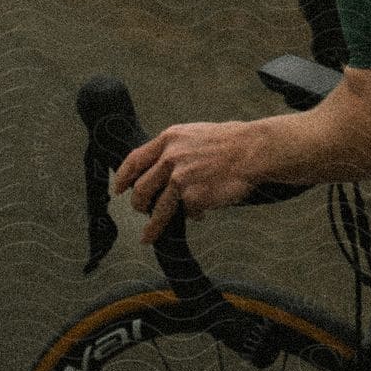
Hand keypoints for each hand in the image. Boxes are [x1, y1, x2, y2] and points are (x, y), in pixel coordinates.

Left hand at [112, 120, 256, 241]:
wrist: (252, 151)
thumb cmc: (231, 141)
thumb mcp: (196, 134)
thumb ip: (176, 149)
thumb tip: (162, 168)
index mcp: (170, 139)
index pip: (135, 159)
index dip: (123, 176)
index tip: (118, 188)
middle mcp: (170, 158)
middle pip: (141, 188)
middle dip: (137, 204)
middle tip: (139, 210)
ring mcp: (180, 179)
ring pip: (157, 209)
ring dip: (152, 225)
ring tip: (149, 235)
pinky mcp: (193, 197)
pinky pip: (187, 212)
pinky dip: (193, 215)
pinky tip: (202, 213)